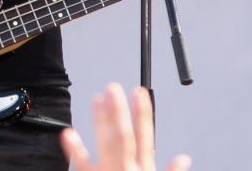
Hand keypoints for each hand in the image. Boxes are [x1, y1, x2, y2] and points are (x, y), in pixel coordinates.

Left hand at [61, 84, 191, 170]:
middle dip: (119, 112)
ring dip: (100, 122)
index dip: (143, 114)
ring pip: (106, 145)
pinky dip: (76, 150)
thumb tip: (183, 158)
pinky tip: (68, 133)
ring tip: (95, 98)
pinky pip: (83, 166)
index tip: (139, 92)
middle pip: (124, 137)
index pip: (146, 137)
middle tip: (113, 88)